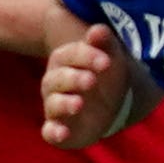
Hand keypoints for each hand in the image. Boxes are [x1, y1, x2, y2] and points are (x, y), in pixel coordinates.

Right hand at [41, 24, 130, 149]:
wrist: (114, 102)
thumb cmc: (107, 74)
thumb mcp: (109, 56)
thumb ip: (104, 43)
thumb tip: (97, 29)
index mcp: (65, 62)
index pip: (70, 55)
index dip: (86, 57)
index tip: (106, 62)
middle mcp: (56, 83)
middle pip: (58, 79)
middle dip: (73, 79)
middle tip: (91, 80)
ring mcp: (56, 105)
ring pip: (53, 103)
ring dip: (64, 104)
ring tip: (78, 104)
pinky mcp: (60, 128)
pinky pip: (50, 131)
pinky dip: (53, 132)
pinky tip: (62, 133)